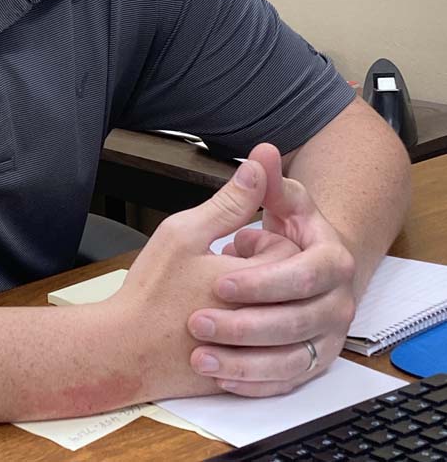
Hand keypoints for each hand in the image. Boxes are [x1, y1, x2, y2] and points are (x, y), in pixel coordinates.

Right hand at [107, 156, 301, 400]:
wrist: (124, 351)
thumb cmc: (150, 291)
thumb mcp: (185, 232)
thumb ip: (229, 201)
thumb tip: (258, 166)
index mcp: (255, 283)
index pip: (287, 253)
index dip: (257, 242)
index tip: (228, 244)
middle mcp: (264, 322)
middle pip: (289, 288)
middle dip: (260, 275)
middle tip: (221, 270)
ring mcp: (256, 356)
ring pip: (281, 325)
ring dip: (257, 308)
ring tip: (221, 301)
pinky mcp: (245, 380)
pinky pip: (270, 362)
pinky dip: (252, 344)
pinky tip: (223, 331)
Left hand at [187, 143, 356, 395]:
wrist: (270, 278)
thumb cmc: (258, 240)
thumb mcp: (252, 213)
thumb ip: (258, 190)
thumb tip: (262, 151)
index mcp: (330, 259)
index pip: (304, 274)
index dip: (263, 280)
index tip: (221, 280)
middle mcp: (336, 300)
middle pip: (294, 321)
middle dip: (243, 325)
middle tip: (197, 321)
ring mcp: (325, 336)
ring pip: (288, 359)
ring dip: (242, 360)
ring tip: (199, 353)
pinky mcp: (308, 364)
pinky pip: (284, 381)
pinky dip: (250, 380)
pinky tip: (216, 372)